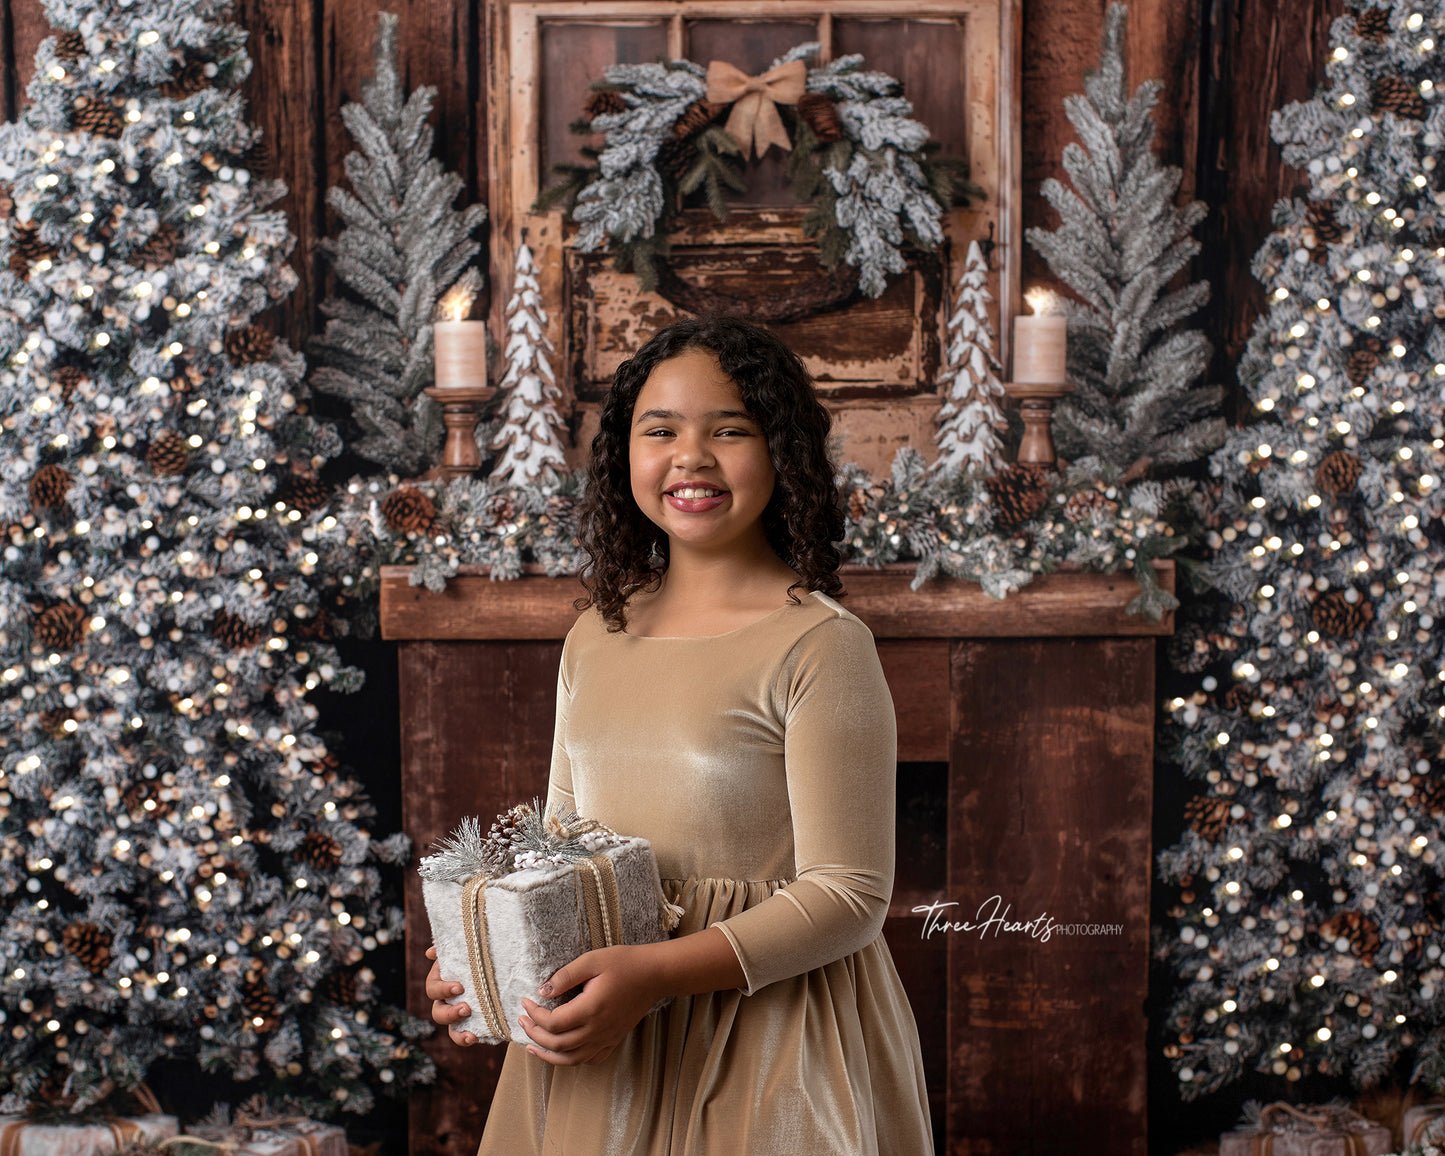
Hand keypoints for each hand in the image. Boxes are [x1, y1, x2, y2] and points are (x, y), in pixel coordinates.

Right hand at [425, 944, 477, 1046]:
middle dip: (450, 1013)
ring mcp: (459, 1013)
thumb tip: (432, 952)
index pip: (433, 988)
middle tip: (466, 1009)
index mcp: (443, 980)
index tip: (460, 987)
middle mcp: (447, 999)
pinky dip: (467, 1039)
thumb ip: (454, 945)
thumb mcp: (470, 946)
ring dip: (457, 1033)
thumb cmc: (481, 951)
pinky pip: (464, 1036)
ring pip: (450, 1029)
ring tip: (472, 1034)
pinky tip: (476, 1038)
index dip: (443, 989)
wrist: (503, 963)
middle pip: (438, 1013)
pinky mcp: (472, 1022)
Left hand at [518, 944, 660, 1066]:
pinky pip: (591, 1059)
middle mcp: (598, 1029)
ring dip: (548, 1056)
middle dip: (534, 1034)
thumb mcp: (592, 960)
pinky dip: (573, 1060)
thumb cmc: (624, 963)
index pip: (553, 1023)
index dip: (534, 1015)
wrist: (654, 974)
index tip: (526, 1002)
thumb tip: (542, 991)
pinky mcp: (614, 1039)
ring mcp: (607, 1037)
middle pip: (558, 1044)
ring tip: (532, 1047)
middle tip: (522, 1020)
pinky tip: (563, 1052)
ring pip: (572, 1059)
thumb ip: (565, 976)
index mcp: (590, 1009)